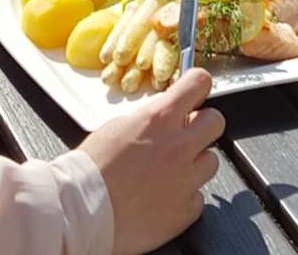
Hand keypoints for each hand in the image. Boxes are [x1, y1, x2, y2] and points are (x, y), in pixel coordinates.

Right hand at [78, 68, 223, 254]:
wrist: (81, 212)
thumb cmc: (90, 171)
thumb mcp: (117, 127)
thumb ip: (150, 119)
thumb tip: (165, 117)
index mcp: (159, 120)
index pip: (199, 83)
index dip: (198, 85)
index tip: (197, 90)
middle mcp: (178, 147)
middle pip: (216, 121)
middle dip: (202, 125)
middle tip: (186, 134)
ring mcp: (185, 180)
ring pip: (211, 161)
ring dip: (194, 163)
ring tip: (168, 172)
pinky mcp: (185, 210)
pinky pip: (198, 196)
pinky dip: (185, 196)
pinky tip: (163, 196)